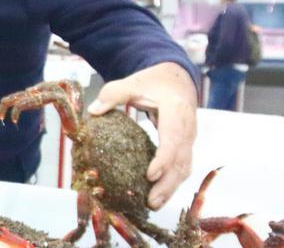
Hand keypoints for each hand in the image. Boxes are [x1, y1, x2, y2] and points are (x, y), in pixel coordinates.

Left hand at [87, 61, 197, 209]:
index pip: (173, 140)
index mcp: (176, 111)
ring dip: (171, 188)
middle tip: (151, 201)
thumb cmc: (153, 82)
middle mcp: (188, 128)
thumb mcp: (132, 83)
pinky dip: (173, 182)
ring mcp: (190, 138)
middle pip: (181, 160)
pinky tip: (159, 194)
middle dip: (168, 183)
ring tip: (153, 204)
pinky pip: (183, 166)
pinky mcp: (187, 146)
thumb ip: (113, 94)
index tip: (149, 175)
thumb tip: (93, 112)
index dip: (163, 159)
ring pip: (185, 167)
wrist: (177, 79)